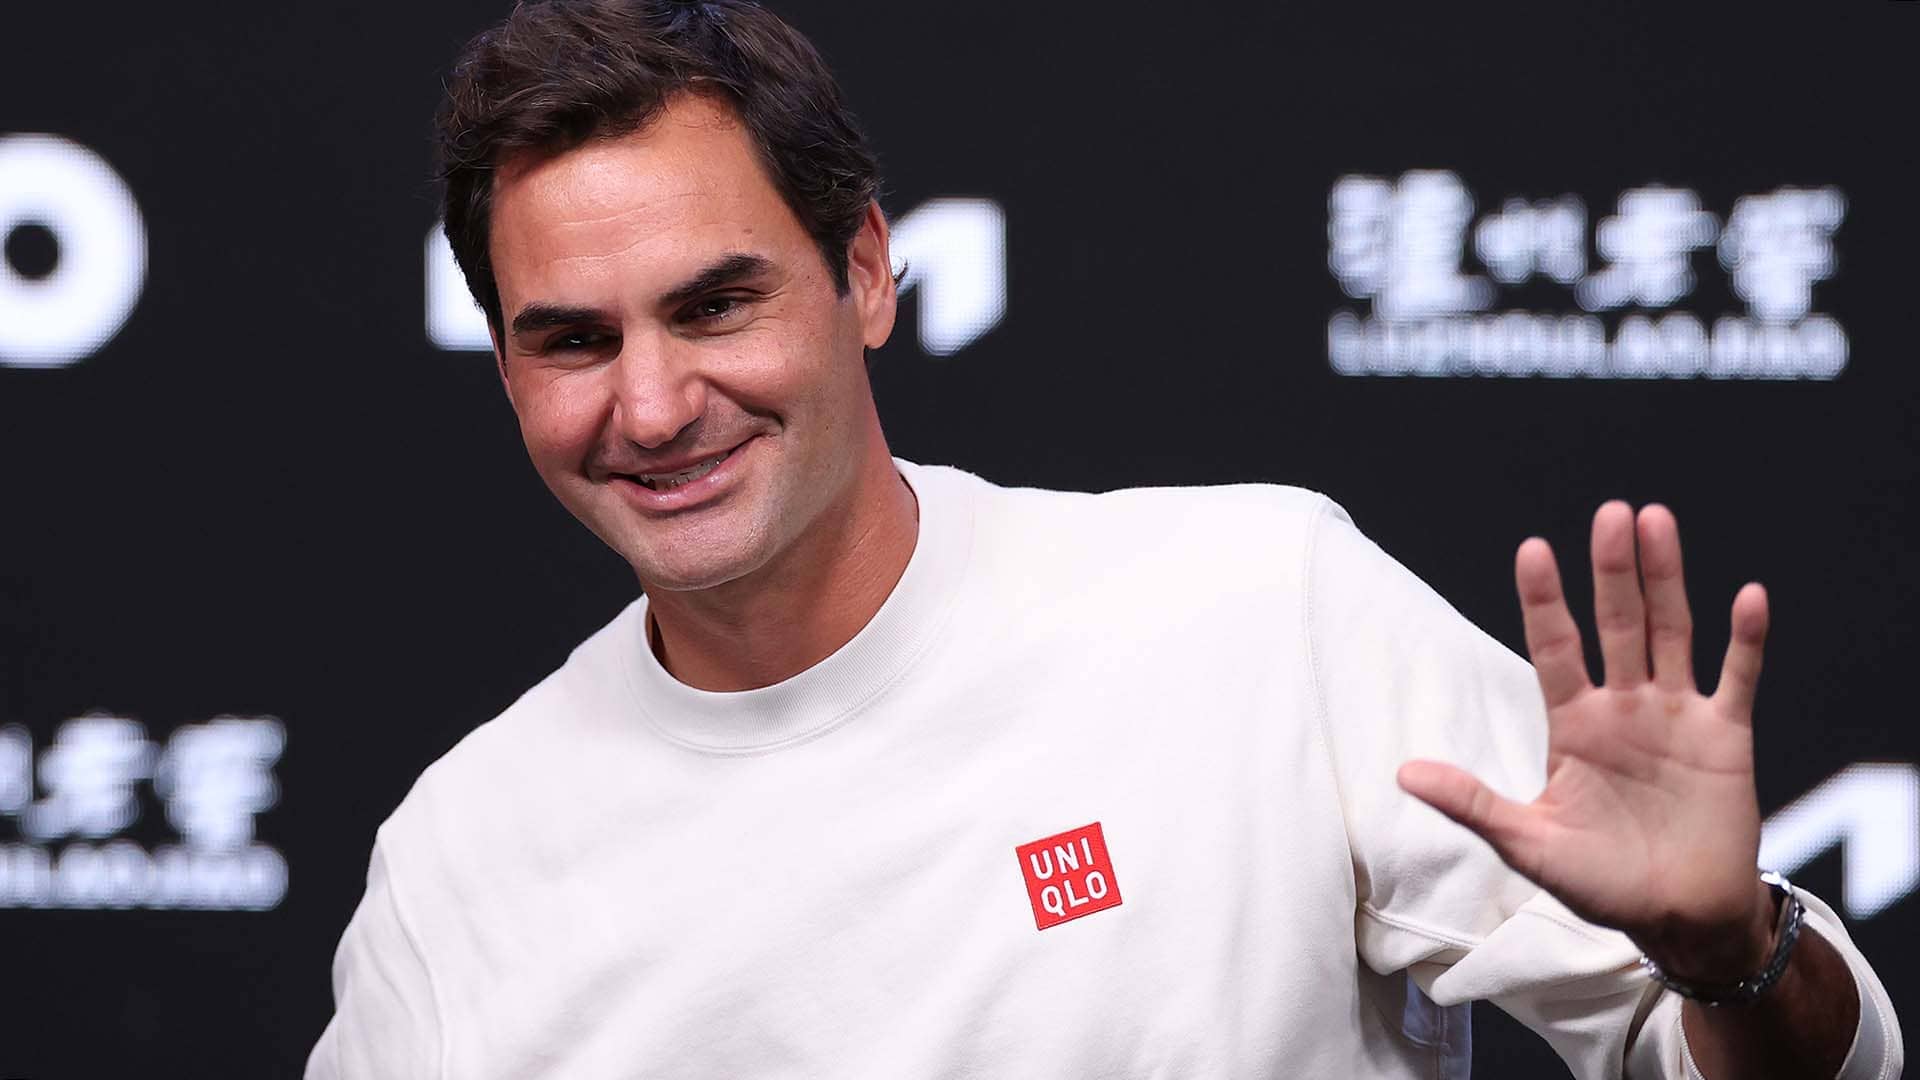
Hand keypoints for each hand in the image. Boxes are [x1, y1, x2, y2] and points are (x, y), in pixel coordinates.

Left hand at [1398, 501, 1776, 979]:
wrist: (1678, 918)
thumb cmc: (1600, 883)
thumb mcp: (1529, 844)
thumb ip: (1473, 803)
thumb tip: (1403, 774)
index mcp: (1574, 724)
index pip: (1554, 647)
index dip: (1545, 601)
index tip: (1532, 550)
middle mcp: (1624, 707)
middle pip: (1618, 624)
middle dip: (1612, 570)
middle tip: (1610, 512)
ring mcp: (1676, 716)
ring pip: (1671, 632)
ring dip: (1666, 579)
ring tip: (1656, 521)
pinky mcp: (1726, 737)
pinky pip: (1738, 679)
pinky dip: (1745, 641)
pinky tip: (1747, 597)